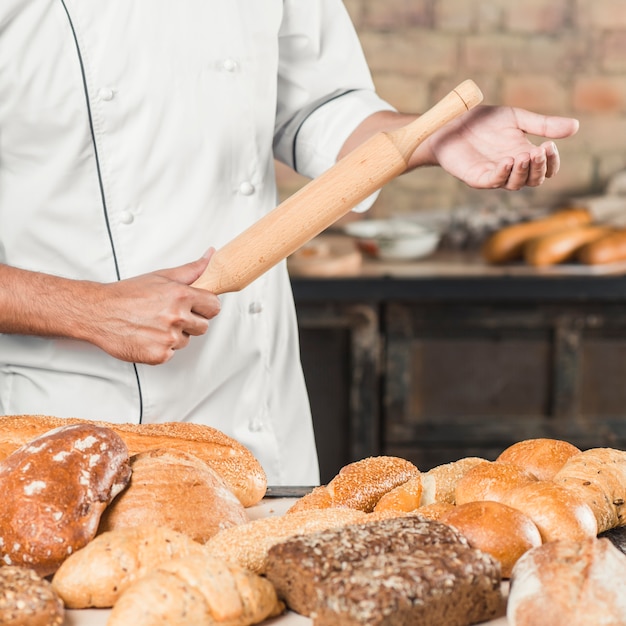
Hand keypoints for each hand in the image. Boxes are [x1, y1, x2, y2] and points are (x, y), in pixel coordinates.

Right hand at [89, 251, 220, 364]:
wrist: (98, 312)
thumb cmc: (127, 294)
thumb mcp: (161, 276)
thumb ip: (191, 270)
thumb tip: (210, 256)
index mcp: (181, 296)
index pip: (214, 306)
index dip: (205, 307)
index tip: (195, 307)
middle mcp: (177, 317)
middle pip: (203, 326)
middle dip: (190, 322)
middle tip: (169, 315)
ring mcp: (168, 338)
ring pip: (186, 340)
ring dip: (174, 335)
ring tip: (154, 324)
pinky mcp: (159, 355)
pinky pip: (171, 353)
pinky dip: (161, 348)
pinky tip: (148, 336)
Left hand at [423, 105, 579, 190]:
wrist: (451, 123)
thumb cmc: (482, 122)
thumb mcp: (516, 119)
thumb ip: (543, 125)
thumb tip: (576, 127)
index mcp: (524, 154)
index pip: (545, 168)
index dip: (551, 162)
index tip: (550, 145)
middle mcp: (511, 168)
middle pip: (534, 179)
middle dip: (539, 167)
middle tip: (540, 150)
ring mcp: (494, 175)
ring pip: (516, 184)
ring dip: (524, 171)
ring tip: (525, 154)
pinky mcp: (477, 178)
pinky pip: (494, 181)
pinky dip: (503, 173)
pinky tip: (508, 161)